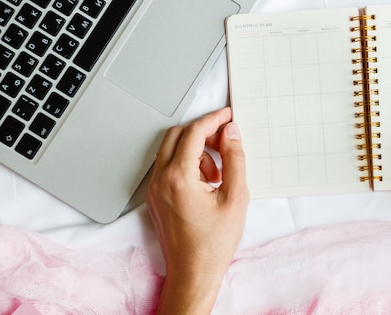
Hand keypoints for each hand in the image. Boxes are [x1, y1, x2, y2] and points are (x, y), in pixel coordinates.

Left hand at [146, 107, 248, 313]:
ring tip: (218, 175)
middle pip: (178, 135)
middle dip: (203, 133)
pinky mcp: (156, 197)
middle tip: (225, 142)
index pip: (194, 132)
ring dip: (196, 151)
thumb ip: (235, 160)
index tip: (228, 116)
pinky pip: (169, 167)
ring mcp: (155, 189)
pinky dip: (188, 165)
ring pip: (172, 150)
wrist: (193, 273)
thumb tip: (231, 134)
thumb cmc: (213, 244)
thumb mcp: (236, 198)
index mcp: (179, 178)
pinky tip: (207, 184)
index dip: (214, 119)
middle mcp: (161, 180)